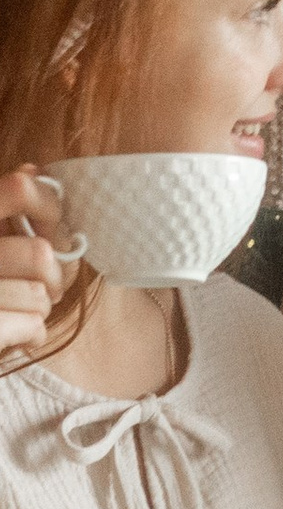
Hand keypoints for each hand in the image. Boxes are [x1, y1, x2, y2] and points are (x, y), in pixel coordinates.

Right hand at [0, 167, 75, 360]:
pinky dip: (31, 334)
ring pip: (39, 294)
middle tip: (41, 287)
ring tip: (19, 311)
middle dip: (51, 277)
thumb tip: (31, 171)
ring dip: (39, 308)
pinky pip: (31, 325)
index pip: (18, 190)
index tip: (51, 229)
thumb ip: (4, 212)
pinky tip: (17, 337)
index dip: (49, 209)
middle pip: (40, 254)